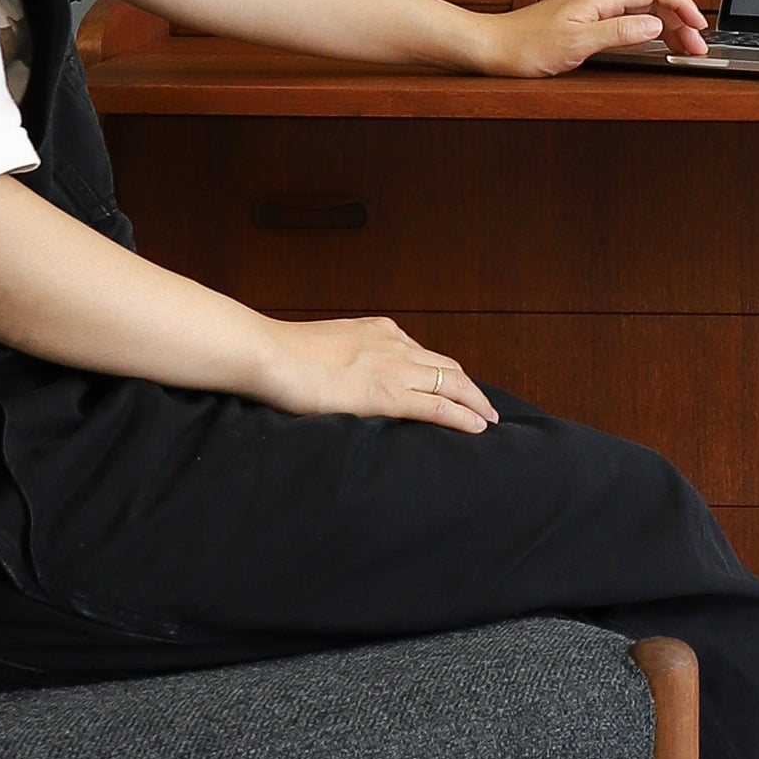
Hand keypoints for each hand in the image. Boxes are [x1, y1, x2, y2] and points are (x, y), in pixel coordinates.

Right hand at [257, 314, 497, 431]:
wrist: (270, 354)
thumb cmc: (285, 354)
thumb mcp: (327, 347)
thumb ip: (346, 358)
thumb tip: (345, 376)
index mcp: (380, 331)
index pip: (423, 353)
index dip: (443, 372)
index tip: (454, 386)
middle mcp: (395, 343)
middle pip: (447, 366)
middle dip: (468, 387)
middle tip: (483, 407)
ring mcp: (394, 367)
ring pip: (452, 384)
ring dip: (475, 402)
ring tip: (488, 419)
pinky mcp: (388, 393)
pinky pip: (438, 406)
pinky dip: (463, 416)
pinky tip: (477, 427)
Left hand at [480, 0, 709, 75]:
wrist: (490, 47)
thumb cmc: (524, 46)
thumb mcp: (576, 43)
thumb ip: (618, 32)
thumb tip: (654, 25)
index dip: (682, 3)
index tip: (698, 25)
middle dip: (679, 18)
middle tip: (696, 45)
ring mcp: (589, 6)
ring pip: (640, 8)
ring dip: (665, 25)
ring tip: (682, 46)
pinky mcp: (582, 19)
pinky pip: (625, 17)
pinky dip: (645, 29)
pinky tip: (650, 42)